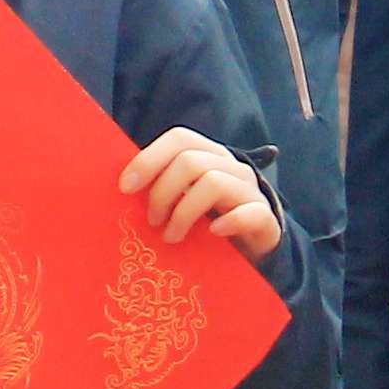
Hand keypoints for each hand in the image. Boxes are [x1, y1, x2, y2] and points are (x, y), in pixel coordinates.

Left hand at [119, 127, 282, 262]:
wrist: (253, 249)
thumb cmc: (209, 223)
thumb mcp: (183, 201)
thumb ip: (162, 189)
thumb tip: (122, 189)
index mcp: (209, 155)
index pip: (179, 139)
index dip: (149, 159)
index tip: (126, 188)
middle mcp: (231, 167)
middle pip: (190, 161)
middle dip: (162, 192)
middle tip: (152, 221)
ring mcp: (250, 191)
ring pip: (213, 183)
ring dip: (184, 213)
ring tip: (171, 237)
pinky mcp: (266, 218)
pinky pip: (249, 213)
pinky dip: (228, 222)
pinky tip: (213, 233)